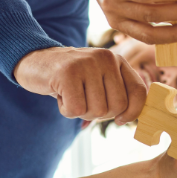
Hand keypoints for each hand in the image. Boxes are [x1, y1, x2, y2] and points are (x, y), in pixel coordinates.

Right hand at [14, 46, 145, 122]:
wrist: (36, 61)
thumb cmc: (73, 78)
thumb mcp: (100, 80)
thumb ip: (118, 94)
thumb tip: (130, 118)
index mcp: (118, 60)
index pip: (139, 91)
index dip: (133, 111)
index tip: (121, 119)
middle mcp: (106, 58)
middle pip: (118, 106)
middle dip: (102, 114)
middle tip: (86, 102)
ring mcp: (86, 64)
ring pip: (97, 110)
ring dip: (82, 112)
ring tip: (72, 96)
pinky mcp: (66, 73)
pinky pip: (76, 110)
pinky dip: (66, 111)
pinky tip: (61, 96)